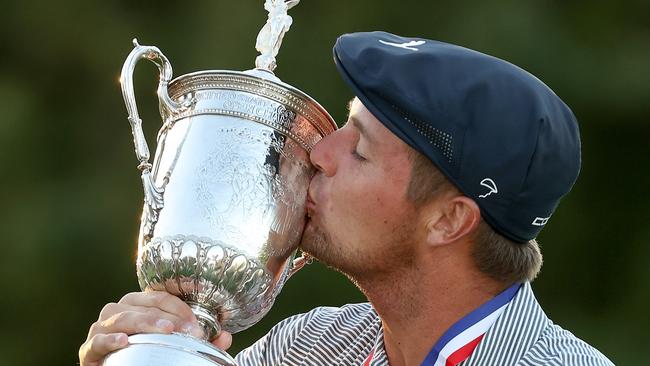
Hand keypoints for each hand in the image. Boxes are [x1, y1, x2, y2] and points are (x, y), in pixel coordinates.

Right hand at [78, 291, 231, 365]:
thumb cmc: (143, 353)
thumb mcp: (173, 345)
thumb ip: (200, 341)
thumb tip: (225, 337)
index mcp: (137, 305)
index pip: (159, 296)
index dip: (179, 307)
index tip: (196, 324)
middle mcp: (117, 311)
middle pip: (140, 304)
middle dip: (166, 315)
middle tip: (187, 329)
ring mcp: (100, 329)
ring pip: (120, 317)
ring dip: (144, 322)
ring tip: (165, 330)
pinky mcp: (89, 350)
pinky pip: (96, 340)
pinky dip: (109, 339)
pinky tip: (124, 342)